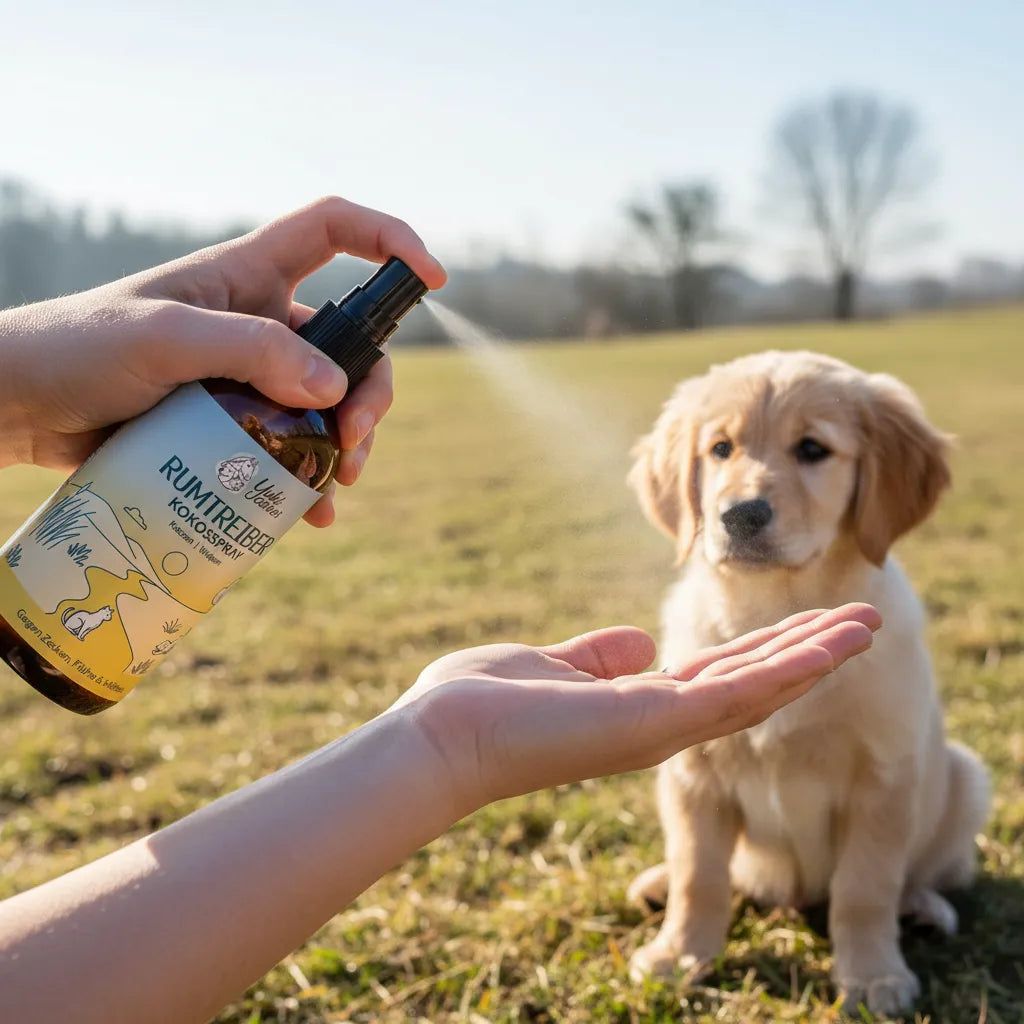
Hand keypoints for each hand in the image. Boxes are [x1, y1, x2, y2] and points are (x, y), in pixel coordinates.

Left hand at [0, 196, 445, 525]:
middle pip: (350, 343)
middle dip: (370, 391)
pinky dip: (311, 483)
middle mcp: (260, 322)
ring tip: (337, 486)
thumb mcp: (165, 337)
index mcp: (249, 274)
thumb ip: (251, 351)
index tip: (434, 280)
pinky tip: (314, 515)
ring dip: (348, 445)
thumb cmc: (80, 347)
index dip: (390, 242)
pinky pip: (294, 452)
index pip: (335, 232)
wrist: (22, 407)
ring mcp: (251, 379)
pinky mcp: (235, 429)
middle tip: (355, 441)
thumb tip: (334, 390)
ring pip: (330, 406)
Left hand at [402, 604, 880, 814]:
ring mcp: (663, 728)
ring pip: (761, 690)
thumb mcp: (555, 666)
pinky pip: (737, 696)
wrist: (441, 737)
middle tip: (866, 621)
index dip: (769, 649)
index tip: (810, 625)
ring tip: (869, 625)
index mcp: (637, 704)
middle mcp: (660, 721)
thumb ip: (599, 657)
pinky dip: (787, 670)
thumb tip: (638, 640)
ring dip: (816, 656)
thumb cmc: (481, 703)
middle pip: (753, 681)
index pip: (719, 674)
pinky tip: (829, 646)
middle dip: (809, 651)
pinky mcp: (656, 724)